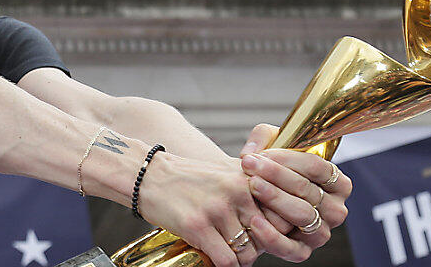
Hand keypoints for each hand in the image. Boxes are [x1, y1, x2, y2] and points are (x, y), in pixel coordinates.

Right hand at [135, 150, 315, 266]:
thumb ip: (253, 188)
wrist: (148, 175)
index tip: (267, 235)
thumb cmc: (188, 178)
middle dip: (260, 247)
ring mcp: (218, 209)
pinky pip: (226, 260)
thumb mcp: (226, 172)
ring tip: (229, 253)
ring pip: (248, 252)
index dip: (277, 231)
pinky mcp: (198, 226)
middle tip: (247, 247)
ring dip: (241, 259)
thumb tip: (280, 217)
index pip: (281, 214)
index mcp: (248, 178)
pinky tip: (217, 258)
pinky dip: (225, 266)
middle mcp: (237, 192)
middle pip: (267, 236)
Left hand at [238, 124, 352, 260]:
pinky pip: (292, 248)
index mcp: (337, 182)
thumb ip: (264, 137)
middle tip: (250, 166)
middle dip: (276, 175)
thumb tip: (251, 152)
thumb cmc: (270, 171)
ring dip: (275, 199)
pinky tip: (254, 221)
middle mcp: (335, 209)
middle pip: (307, 190)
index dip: (288, 159)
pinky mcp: (303, 251)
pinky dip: (272, 236)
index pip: (318, 167)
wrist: (257, 200)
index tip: (261, 154)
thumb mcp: (271, 146)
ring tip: (252, 186)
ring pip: (302, 215)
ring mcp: (321, 232)